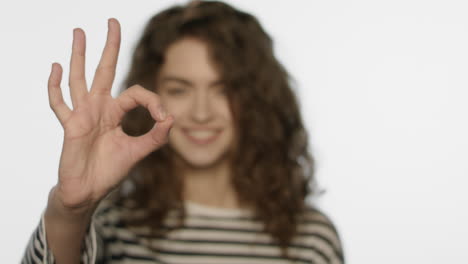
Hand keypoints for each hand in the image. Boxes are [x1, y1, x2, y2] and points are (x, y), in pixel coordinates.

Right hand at [47, 18, 172, 210]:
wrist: (89, 190)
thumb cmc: (110, 170)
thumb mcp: (137, 152)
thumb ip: (155, 137)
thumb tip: (172, 118)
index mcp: (115, 112)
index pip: (136, 93)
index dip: (152, 101)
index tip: (163, 118)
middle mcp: (99, 108)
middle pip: (104, 70)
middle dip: (109, 46)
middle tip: (113, 21)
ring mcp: (82, 114)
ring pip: (80, 78)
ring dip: (79, 55)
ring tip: (80, 31)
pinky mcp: (70, 125)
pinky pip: (59, 103)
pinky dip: (55, 86)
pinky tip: (55, 67)